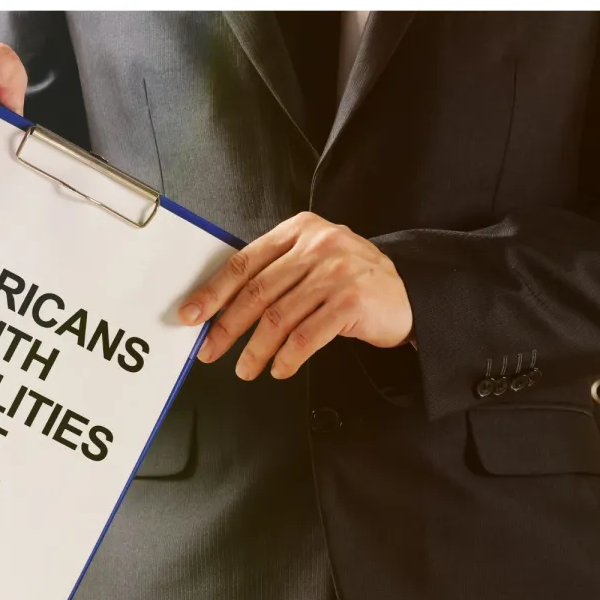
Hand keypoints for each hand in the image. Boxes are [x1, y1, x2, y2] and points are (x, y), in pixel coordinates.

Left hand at [178, 212, 412, 379]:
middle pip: (257, 292)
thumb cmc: (350, 281)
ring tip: (245, 369)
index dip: (213, 292)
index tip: (192, 315)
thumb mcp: (313, 261)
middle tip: (211, 350)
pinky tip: (279, 369)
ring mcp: (337, 272)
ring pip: (279, 317)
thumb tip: (221, 306)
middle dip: (228, 327)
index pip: (244, 262)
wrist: (407, 294)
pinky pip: (307, 336)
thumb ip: (275, 272)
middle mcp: (318, 245)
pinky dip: (287, 358)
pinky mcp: (352, 301)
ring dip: (256, 350)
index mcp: (299, 230)